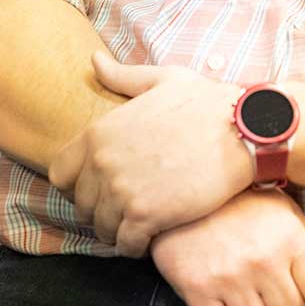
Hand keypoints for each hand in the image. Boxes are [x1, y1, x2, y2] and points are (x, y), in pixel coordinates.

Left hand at [48, 52, 252, 257]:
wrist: (243, 130)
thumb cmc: (207, 103)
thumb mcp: (162, 80)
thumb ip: (123, 76)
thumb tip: (93, 60)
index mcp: (100, 132)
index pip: (60, 173)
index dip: (78, 183)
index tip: (101, 186)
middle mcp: (103, 163)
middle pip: (81, 205)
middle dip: (101, 209)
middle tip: (127, 205)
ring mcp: (122, 191)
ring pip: (102, 229)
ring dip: (119, 229)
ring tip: (141, 221)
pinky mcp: (146, 216)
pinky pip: (125, 245)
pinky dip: (136, 245)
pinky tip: (153, 234)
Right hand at [150, 187, 304, 305]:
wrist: (184, 188)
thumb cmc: (243, 201)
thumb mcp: (286, 215)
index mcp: (290, 238)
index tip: (302, 284)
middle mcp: (263, 260)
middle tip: (271, 288)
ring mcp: (228, 277)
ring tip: (247, 290)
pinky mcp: (197, 290)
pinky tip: (223, 297)